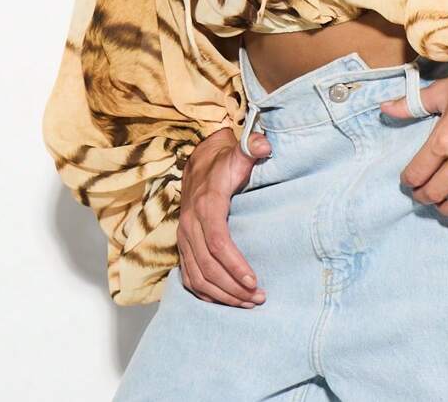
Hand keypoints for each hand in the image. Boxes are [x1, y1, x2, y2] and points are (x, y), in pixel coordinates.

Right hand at [177, 127, 271, 305]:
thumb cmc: (224, 161)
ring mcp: (184, 237)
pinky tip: (225, 301)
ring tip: (248, 303)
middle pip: (208, 265)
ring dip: (222, 294)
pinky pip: (189, 277)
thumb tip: (264, 145)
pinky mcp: (183, 246)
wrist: (200, 163)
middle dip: (233, 287)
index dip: (234, 263)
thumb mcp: (238, 151)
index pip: (218, 241)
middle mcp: (190, 224)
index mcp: (206, 204)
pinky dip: (205, 294)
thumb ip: (251, 148)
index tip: (254, 280)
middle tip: (258, 298)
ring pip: (197, 276)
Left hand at [379, 73, 447, 222]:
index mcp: (445, 139)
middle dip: (423, 197)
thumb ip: (412, 103)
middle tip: (421, 194)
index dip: (408, 181)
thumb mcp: (442, 91)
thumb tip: (384, 108)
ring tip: (443, 205)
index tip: (408, 181)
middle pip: (436, 192)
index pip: (417, 172)